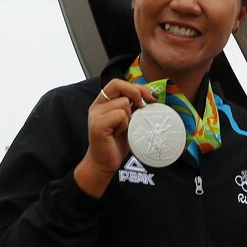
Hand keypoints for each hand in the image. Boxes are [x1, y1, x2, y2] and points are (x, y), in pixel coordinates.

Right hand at [74, 81, 155, 196]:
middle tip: (143, 106)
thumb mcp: (128, 120)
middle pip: (118, 85)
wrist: (104, 163)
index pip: (117, 83)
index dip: (135, 86)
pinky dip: (125, 124)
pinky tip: (119, 133)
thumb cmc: (117, 142)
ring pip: (123, 103)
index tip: (150, 96)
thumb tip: (151, 95)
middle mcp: (97, 106)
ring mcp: (95, 115)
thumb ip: (133, 107)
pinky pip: (120, 115)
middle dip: (136, 93)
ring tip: (124, 128)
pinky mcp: (98, 125)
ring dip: (130, 116)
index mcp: (103, 102)